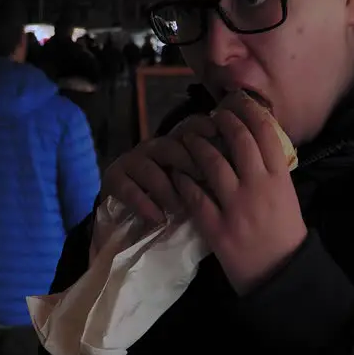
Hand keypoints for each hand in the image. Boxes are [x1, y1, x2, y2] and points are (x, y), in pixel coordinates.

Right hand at [101, 114, 217, 223]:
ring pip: (149, 166)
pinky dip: (143, 203)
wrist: (133, 227)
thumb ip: (213, 176)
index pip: (190, 127)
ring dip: (166, 188)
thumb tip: (240, 168)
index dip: (202, 127)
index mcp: (176, 145)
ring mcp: (132, 162)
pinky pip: (127, 187)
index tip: (216, 133)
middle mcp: (153, 148)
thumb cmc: (174, 205)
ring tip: (180, 209)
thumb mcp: (197, 189)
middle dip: (188, 161)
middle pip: (170, 145)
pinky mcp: (113, 178)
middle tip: (204, 180)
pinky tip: (158, 218)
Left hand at [172, 93, 306, 294]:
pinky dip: (184, 181)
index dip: (249, 113)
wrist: (280, 273)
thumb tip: (257, 145)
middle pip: (239, 141)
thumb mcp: (288, 197)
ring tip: (189, 138)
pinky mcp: (217, 228)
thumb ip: (273, 172)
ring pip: (212, 164)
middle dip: (223, 122)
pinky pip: (195, 197)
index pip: (266, 134)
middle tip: (212, 117)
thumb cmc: (285, 234)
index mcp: (280, 179)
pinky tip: (178, 174)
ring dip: (198, 146)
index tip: (237, 104)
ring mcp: (236, 207)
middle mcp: (259, 187)